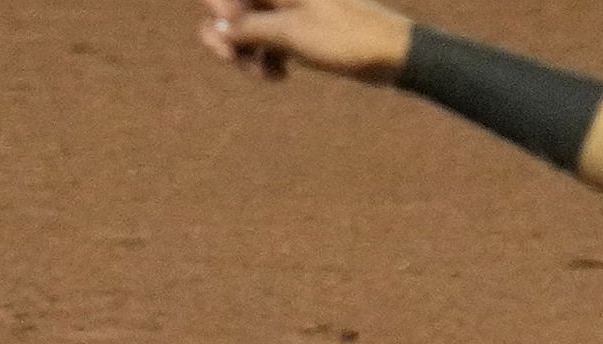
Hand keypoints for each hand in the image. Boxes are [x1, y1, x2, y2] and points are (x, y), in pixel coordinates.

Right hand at [198, 0, 414, 83]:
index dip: (219, 11)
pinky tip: (280, 75)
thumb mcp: (288, 34)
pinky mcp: (300, 28)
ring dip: (250, 54)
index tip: (226, 37)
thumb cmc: (344, 37)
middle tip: (235, 62)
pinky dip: (267, 59)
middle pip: (236, 9)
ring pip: (250, 29)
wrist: (389, 54)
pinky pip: (268, 41)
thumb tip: (213, 28)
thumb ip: (245, 28)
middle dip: (231, 38)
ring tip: (266, 75)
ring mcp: (292, 10)